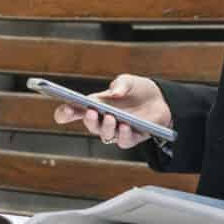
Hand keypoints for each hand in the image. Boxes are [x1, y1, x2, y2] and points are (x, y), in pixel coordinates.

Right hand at [55, 73, 169, 150]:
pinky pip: (124, 141)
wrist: (160, 99)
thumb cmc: (138, 89)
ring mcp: (117, 130)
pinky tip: (125, 126)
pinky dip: (123, 134)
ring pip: (105, 135)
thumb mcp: (128, 81)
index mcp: (96, 104)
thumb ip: (121, 84)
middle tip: (90, 112)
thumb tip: (115, 94)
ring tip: (111, 118)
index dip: (65, 114)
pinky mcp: (132, 137)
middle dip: (88, 120)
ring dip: (106, 127)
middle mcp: (103, 119)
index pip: (74, 111)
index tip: (63, 112)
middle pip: (89, 125)